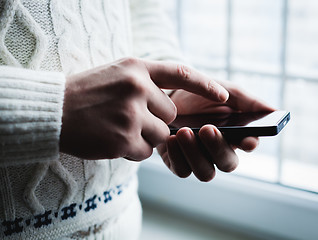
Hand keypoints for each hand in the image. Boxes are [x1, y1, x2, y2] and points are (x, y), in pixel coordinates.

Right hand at [60, 58, 228, 159]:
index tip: (225, 96)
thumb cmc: (85, 92)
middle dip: (156, 121)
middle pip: (170, 114)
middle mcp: (136, 88)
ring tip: (118, 128)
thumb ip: (145, 83)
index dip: (205, 85)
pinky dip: (133, 150)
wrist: (54, 110)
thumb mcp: (116, 74)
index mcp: (136, 68)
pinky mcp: (124, 139)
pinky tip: (112, 140)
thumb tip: (172, 105)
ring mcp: (131, 114)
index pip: (180, 73)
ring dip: (145, 136)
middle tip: (130, 118)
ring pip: (161, 135)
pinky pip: (145, 151)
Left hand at [157, 81, 274, 180]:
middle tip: (207, 128)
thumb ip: (247, 101)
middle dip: (218, 147)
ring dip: (196, 153)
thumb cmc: (198, 94)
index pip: (248, 144)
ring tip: (184, 131)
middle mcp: (218, 150)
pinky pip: (182, 170)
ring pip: (206, 172)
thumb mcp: (224, 90)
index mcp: (234, 134)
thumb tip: (273, 110)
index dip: (250, 143)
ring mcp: (198, 158)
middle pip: (228, 163)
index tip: (248, 139)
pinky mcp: (178, 162)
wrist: (166, 95)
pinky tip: (171, 138)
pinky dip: (177, 156)